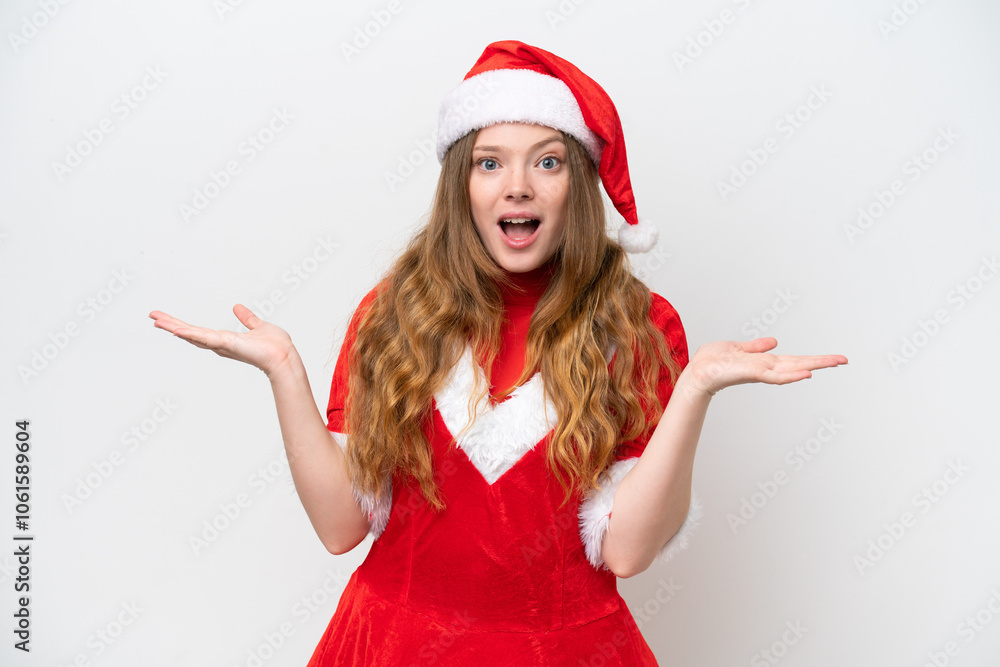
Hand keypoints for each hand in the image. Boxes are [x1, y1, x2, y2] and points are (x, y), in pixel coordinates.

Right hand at [148, 304, 299, 377]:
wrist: (284, 356)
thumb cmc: (275, 346)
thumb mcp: (258, 326)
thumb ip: (247, 318)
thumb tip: (237, 307)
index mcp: (225, 339)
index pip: (198, 331)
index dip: (182, 325)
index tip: (166, 319)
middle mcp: (220, 344)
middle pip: (190, 333)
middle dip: (171, 325)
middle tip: (152, 317)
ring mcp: (222, 345)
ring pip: (192, 335)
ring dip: (174, 327)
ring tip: (156, 321)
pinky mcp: (227, 344)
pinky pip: (205, 338)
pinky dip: (190, 334)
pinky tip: (176, 330)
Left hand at [681, 337, 846, 396]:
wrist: (698, 371)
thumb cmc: (713, 361)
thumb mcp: (738, 347)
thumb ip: (756, 346)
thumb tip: (774, 341)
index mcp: (765, 361)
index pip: (794, 359)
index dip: (813, 358)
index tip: (834, 358)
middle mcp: (767, 367)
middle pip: (800, 364)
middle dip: (822, 361)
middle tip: (845, 360)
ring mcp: (761, 371)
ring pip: (792, 369)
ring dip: (813, 365)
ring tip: (833, 363)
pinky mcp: (752, 373)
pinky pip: (775, 375)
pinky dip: (790, 375)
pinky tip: (806, 373)